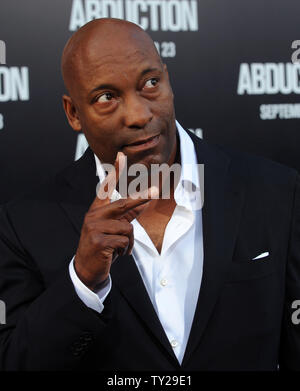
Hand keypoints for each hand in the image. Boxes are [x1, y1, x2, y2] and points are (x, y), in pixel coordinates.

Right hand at [74, 152, 157, 290]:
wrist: (87, 269)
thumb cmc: (102, 246)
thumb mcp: (114, 229)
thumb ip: (127, 215)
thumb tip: (145, 201)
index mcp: (97, 211)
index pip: (106, 188)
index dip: (115, 172)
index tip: (122, 155)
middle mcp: (93, 216)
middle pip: (122, 203)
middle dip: (141, 199)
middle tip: (156, 192)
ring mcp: (94, 228)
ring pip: (127, 227)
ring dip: (129, 241)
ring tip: (122, 249)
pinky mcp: (98, 241)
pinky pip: (123, 240)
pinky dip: (126, 249)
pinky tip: (117, 255)